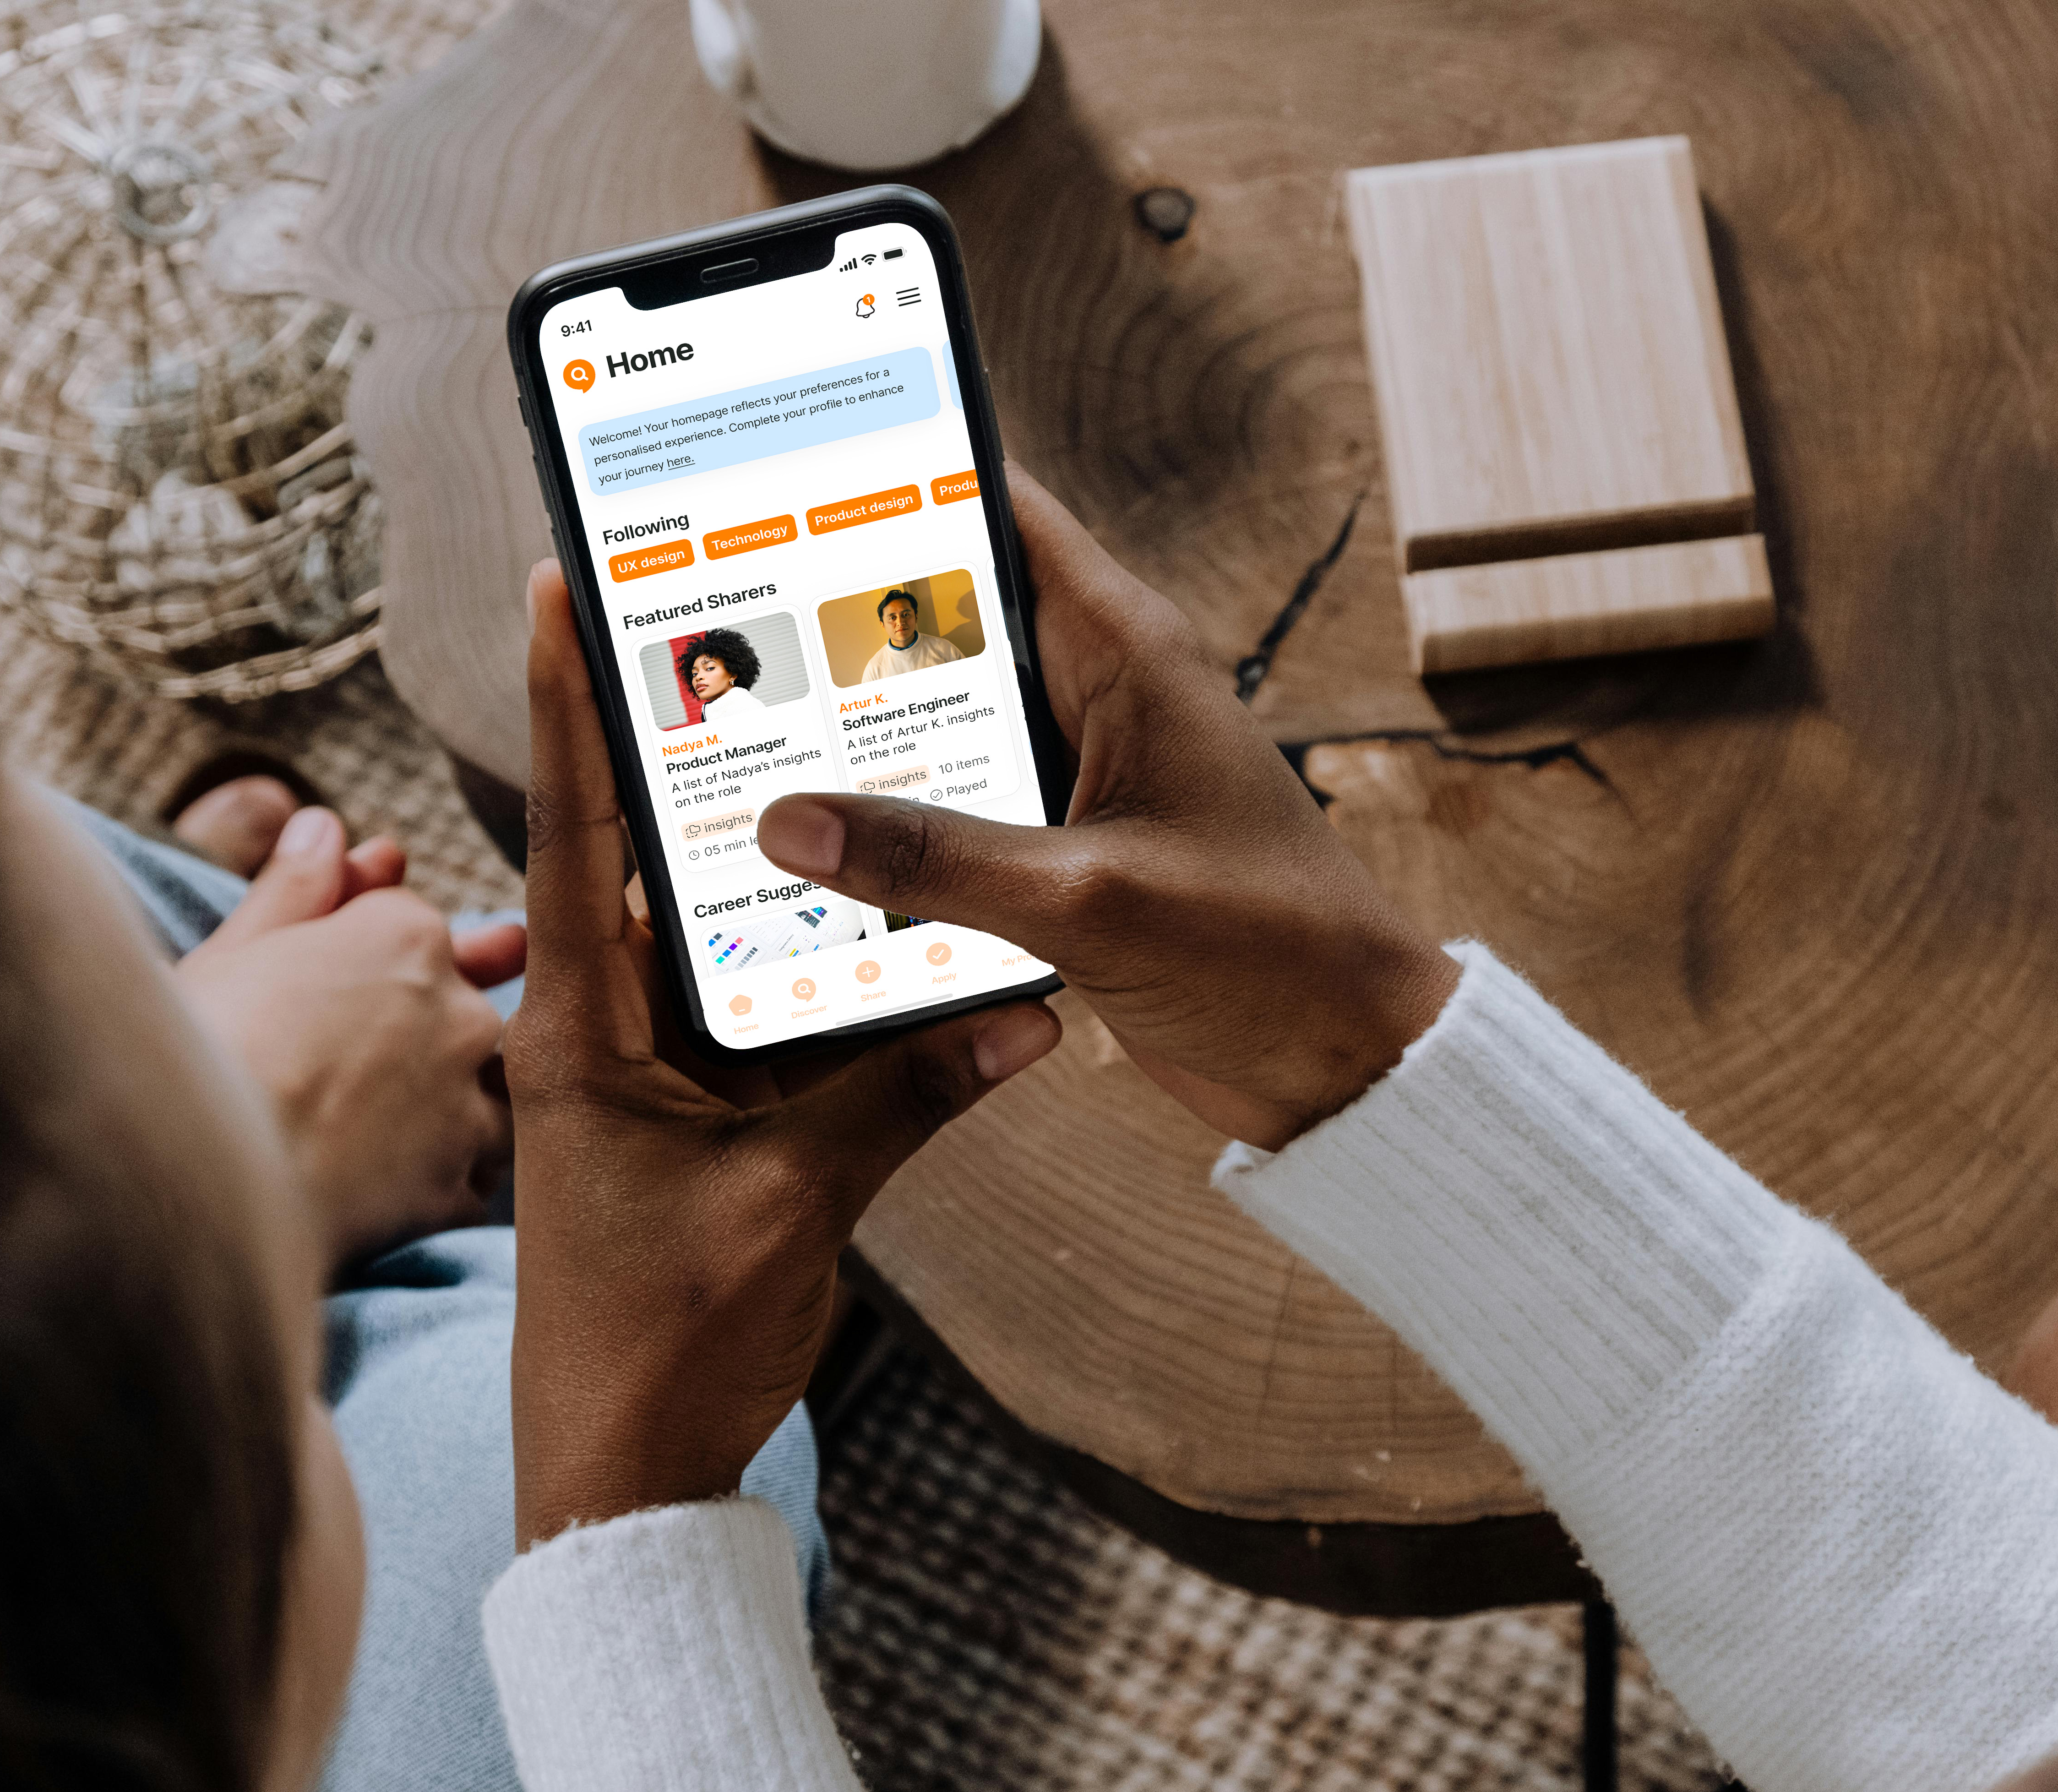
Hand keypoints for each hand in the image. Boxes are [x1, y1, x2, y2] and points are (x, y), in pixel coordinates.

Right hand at [175, 807, 521, 1261]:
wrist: (192, 1174)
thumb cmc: (195, 1053)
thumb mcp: (232, 953)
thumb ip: (293, 888)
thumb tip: (324, 826)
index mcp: (405, 936)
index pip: (411, 924)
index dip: (366, 951)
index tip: (327, 981)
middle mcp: (458, 1010)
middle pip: (463, 1004)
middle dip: (427, 1024)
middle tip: (356, 1057)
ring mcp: (466, 1100)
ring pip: (490, 1089)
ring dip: (456, 1099)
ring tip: (387, 1124)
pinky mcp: (458, 1181)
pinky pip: (475, 1171)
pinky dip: (449, 1172)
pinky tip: (400, 1180)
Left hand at [504, 561, 1061, 1547]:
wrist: (628, 1473)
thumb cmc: (663, 1345)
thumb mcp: (793, 1208)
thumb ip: (902, 1099)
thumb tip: (1024, 1015)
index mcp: (584, 1033)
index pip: (570, 835)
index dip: (567, 708)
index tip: (557, 587)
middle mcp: (607, 1033)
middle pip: (649, 863)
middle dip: (692, 752)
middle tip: (737, 623)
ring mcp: (653, 1078)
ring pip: (724, 940)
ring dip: (780, 870)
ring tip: (843, 751)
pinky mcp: (702, 1123)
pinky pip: (768, 1022)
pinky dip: (826, 980)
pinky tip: (900, 929)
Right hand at [755, 468, 1459, 1150]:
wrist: (1345, 1061)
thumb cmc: (1269, 955)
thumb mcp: (1089, 900)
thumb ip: (936, 860)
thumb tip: (790, 824)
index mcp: (1124, 651)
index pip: (999, 508)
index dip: (896, 472)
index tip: (784, 464)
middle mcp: (1097, 692)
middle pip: (944, 619)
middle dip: (837, 620)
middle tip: (712, 620)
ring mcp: (1077, 771)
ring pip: (939, 723)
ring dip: (856, 739)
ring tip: (732, 737)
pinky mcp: (1063, 848)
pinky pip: (956, 810)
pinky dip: (892, 824)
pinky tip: (811, 851)